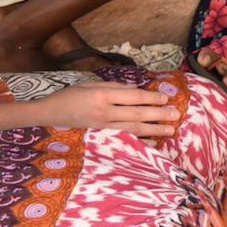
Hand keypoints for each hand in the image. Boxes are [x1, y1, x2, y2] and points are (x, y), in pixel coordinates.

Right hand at [36, 80, 179, 136]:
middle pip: (137, 114)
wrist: (50, 113)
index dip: (152, 98)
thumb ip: (116, 87)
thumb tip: (138, 90)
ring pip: (133, 129)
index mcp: (103, 95)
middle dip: (158, 115)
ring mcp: (102, 127)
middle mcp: (104, 112)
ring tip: (170, 130)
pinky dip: (139, 140)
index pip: (133, 97)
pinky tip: (152, 142)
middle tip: (176, 114)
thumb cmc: (71, 95)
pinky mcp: (101, 136)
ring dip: (154, 129)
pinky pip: (124, 138)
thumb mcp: (92, 84)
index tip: (166, 98)